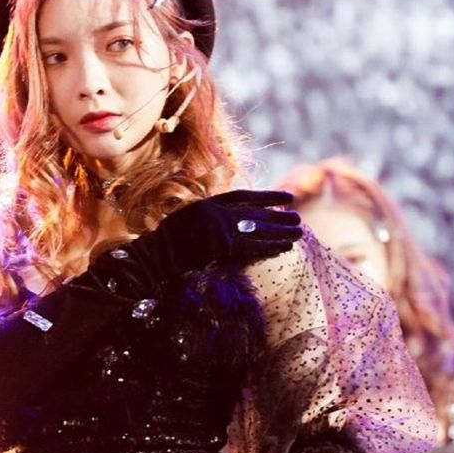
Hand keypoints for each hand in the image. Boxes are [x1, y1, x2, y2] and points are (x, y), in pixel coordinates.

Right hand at [152, 189, 301, 272]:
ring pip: (257, 229)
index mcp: (209, 203)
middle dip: (278, 216)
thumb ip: (212, 215)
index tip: (287, 197)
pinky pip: (251, 246)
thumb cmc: (169, 241)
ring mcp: (219, 228)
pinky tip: (284, 247)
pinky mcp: (221, 246)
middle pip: (255, 213)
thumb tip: (235, 217)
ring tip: (298, 233)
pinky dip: (269, 246)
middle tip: (298, 218)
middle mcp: (217, 212)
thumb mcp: (189, 218)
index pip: (245, 197)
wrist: (155, 255)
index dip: (268, 197)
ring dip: (280, 231)